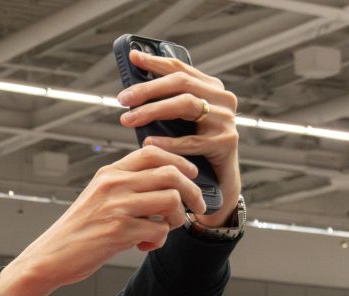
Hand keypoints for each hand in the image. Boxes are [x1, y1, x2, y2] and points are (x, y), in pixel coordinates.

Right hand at [0, 145, 206, 295]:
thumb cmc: (78, 230)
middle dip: (192, 192)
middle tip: (196, 207)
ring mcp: (117, 207)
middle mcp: (114, 185)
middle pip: (171, 174)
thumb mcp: (98, 196)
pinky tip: (143, 245)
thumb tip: (165, 182)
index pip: (153, 153)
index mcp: (109, 173)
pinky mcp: (119, 231)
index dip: (180, 161)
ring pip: (171, 200)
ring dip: (177, 218)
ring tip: (163, 229)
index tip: (191, 175)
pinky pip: (160, 230)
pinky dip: (159, 240)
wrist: (51, 256)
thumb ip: (125, 185)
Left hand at [116, 47, 241, 227]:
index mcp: (211, 88)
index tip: (131, 57)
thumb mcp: (179, 125)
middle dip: (148, 89)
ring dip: (153, 111)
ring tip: (128, 119)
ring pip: (187, 105)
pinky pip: (191, 141)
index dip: (155, 62)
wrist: (218, 185)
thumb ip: (165, 107)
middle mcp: (222, 99)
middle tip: (122, 99)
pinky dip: (168, 141)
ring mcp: (226, 120)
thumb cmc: (193, 152)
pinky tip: (148, 142)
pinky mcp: (226, 143)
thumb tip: (131, 93)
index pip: (180, 69)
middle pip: (181, 84)